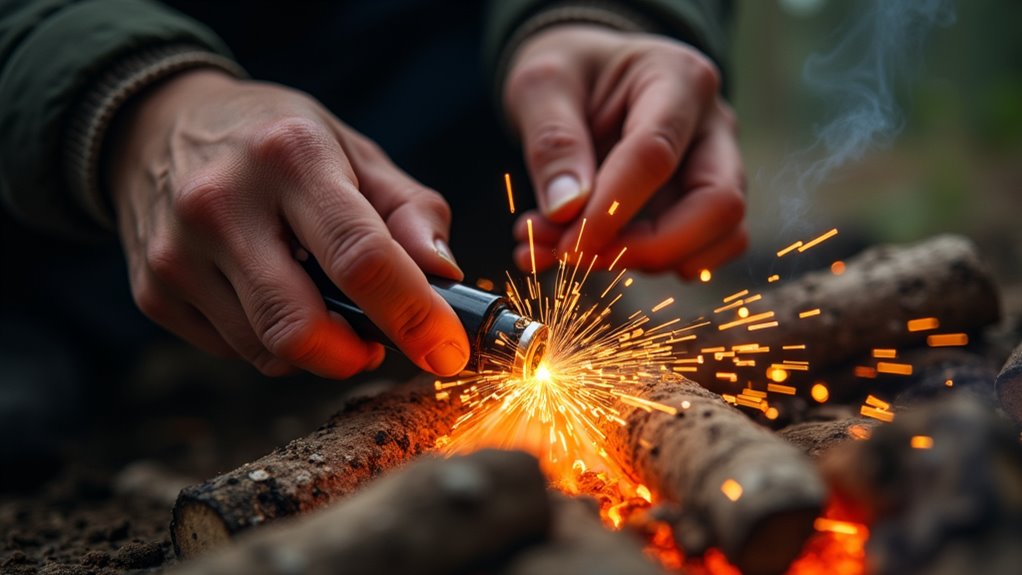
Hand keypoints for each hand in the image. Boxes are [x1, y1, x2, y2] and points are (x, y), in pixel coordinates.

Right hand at [106, 69, 469, 377]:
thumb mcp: (354, 151)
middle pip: (300, 325)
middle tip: (379, 343)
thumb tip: (444, 275)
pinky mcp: (152, 290)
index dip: (412, 315)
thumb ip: (410, 211)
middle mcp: (222, 203)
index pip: (360, 256)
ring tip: (324, 305)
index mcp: (290, 155)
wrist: (158, 125)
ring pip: (267, 351)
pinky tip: (271, 295)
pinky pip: (234, 350)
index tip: (446, 352)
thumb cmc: (277, 142)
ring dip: (316, 349)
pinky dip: (269, 341)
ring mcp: (176, 252)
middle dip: (355, 356)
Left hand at [503, 25, 746, 278]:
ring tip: (568, 251)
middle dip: (649, 248)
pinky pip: (699, 253)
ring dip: (647, 263)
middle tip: (577, 256)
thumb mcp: (540, 86)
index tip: (568, 245)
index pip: (656, 155)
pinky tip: (589, 254)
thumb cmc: (567, 74)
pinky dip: (648, 267)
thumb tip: (566, 211)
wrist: (582, 78)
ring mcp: (716, 169)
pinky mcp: (703, 207)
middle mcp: (712, 126)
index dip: (610, 210)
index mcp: (678, 78)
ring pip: (720, 238)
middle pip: (718, 205)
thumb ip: (552, 143)